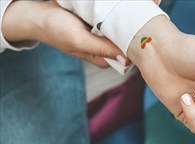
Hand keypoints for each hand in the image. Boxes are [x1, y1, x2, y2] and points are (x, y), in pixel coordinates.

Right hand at [2, 1, 126, 67]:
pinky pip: (111, 19)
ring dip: (119, 21)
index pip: (125, 56)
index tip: (133, 34)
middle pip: (124, 43)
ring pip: (120, 30)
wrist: (39, 13)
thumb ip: (102, 50)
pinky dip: (112, 14)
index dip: (130, 46)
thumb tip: (126, 60)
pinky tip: (111, 10)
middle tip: (126, 20)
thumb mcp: (79, 40)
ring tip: (116, 14)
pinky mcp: (98, 22)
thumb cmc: (56, 29)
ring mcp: (101, 35)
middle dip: (127, 32)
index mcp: (101, 58)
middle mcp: (103, 48)